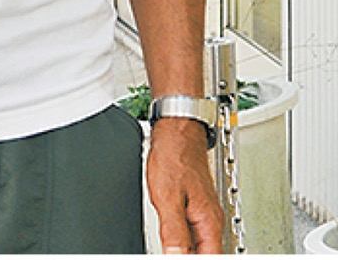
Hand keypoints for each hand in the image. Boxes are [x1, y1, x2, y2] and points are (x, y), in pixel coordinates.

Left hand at [148, 117, 223, 253]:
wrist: (177, 131)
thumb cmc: (174, 156)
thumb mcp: (168, 197)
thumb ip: (173, 231)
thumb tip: (174, 257)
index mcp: (209, 222)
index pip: (210, 258)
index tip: (176, 257)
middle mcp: (211, 220)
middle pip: (207, 253)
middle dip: (190, 257)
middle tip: (172, 252)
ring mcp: (205, 213)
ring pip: (201, 245)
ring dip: (187, 251)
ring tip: (171, 249)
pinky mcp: (197, 206)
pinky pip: (194, 233)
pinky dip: (185, 241)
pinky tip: (172, 240)